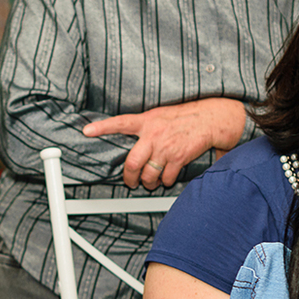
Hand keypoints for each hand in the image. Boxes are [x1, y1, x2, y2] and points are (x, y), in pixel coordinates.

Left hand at [82, 98, 245, 188]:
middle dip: (129, 179)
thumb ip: (144, 126)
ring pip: (148, 175)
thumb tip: (132, 139)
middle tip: (130, 182)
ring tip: (151, 182)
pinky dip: (166, 182)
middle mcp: (153, 134)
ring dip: (149, 183)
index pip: (119, 122)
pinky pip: (166, 178)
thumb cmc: (184, 118)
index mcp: (146, 121)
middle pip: (132, 163)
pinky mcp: (178, 157)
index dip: (101, 127)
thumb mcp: (160, 114)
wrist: (211, 119)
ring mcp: (165, 147)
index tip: (87, 131)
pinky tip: (168, 177)